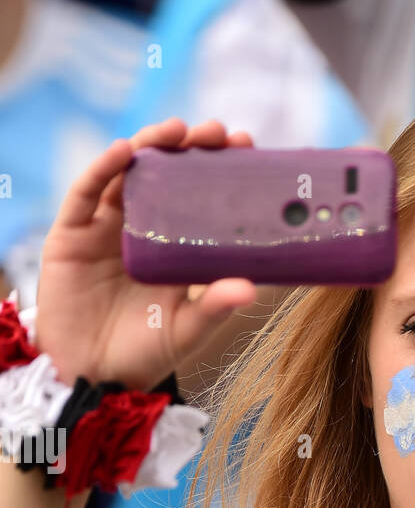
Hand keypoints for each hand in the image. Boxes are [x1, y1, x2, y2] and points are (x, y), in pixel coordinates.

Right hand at [34, 118, 258, 388]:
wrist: (92, 377)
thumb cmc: (143, 353)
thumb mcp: (186, 330)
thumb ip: (214, 307)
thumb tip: (250, 289)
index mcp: (172, 245)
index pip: (198, 195)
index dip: (218, 168)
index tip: (246, 147)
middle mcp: (139, 228)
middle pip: (164, 173)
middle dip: (189, 146)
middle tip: (218, 132)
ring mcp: (104, 227)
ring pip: (126, 172)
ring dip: (149, 145)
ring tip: (176, 131)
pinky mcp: (71, 234)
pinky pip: (85, 194)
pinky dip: (102, 169)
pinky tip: (122, 151)